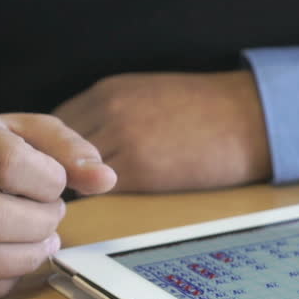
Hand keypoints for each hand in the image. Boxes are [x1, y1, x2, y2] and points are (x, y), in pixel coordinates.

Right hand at [0, 112, 115, 298]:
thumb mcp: (37, 135)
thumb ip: (72, 151)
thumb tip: (105, 179)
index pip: (7, 164)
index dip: (48, 182)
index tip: (57, 183)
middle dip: (38, 224)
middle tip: (52, 215)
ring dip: (22, 258)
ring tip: (42, 240)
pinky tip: (15, 262)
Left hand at [53, 71, 270, 191]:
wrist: (248, 117)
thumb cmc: (207, 110)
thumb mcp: (148, 95)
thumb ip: (111, 114)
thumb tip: (82, 145)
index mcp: (109, 91)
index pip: (53, 125)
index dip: (50, 151)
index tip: (56, 169)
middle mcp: (108, 110)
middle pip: (53, 149)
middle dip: (54, 172)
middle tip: (60, 193)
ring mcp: (122, 139)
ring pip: (71, 173)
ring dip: (72, 190)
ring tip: (82, 204)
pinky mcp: (141, 169)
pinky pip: (99, 190)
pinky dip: (96, 200)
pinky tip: (107, 206)